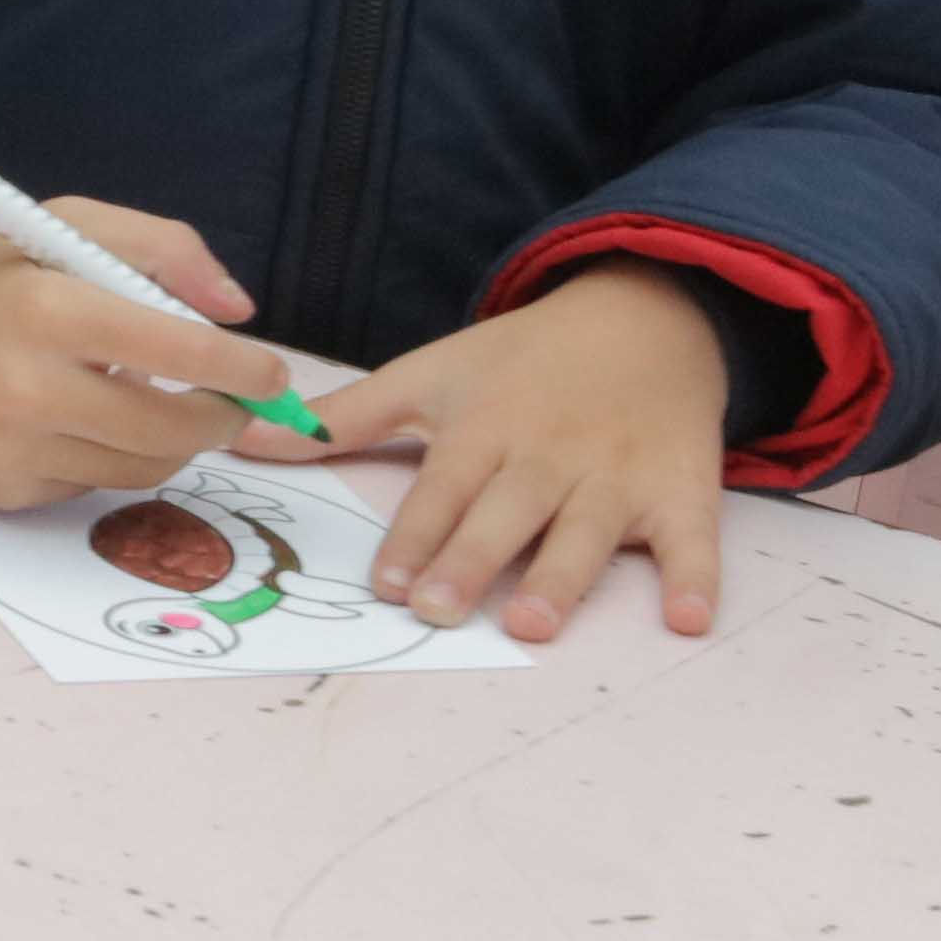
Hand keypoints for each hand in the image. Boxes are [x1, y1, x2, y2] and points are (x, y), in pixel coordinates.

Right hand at [0, 199, 305, 510]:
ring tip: (139, 401)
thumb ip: (161, 248)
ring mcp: (9, 448)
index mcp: (47, 309)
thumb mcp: (58, 229)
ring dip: (165, 441)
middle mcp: (25, 386)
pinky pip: (89, 487)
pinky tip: (67, 423)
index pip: (178, 351)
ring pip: (142, 468)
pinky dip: (101, 458)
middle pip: (172, 429)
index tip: (271, 375)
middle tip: (231, 404)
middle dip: (221, 419)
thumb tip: (239, 310)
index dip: (243, 370)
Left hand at [302, 260, 735, 641]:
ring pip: (588, 534)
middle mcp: (549, 455)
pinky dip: (698, 579)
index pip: (442, 489)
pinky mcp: (683, 491)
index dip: (415, 536)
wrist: (646, 316)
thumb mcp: (430, 375)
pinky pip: (694, 541)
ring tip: (532, 624)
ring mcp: (618, 477)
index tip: (389, 583)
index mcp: (485, 429)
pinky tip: (690, 619)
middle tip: (439, 612)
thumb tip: (243, 437)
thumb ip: (342, 418)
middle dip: (472, 561)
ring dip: (562, 578)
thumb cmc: (520, 361)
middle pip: (507, 515)